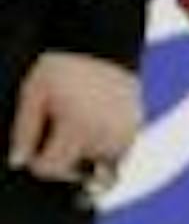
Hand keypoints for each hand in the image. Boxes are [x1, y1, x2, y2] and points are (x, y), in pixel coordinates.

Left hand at [7, 54, 139, 189]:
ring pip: (95, 169)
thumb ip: (24, 129)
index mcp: (77, 127)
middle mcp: (104, 139)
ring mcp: (122, 140)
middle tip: (55, 134)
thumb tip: (18, 162)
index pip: (53, 168)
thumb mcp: (34, 92)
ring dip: (83, 158)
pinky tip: (92, 126)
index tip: (33, 151)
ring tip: (77, 125)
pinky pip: (113, 158)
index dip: (39, 163)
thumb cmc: (63, 69)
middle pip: (75, 173)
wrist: (103, 50)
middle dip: (62, 162)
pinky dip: (101, 151)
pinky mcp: (133, 137)